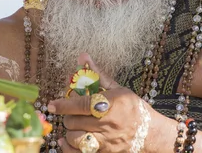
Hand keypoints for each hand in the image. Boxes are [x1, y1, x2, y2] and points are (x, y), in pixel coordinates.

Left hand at [48, 53, 173, 152]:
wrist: (149, 133)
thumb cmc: (132, 108)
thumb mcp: (118, 89)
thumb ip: (98, 74)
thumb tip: (83, 57)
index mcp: (111, 104)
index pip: (82, 104)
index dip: (64, 104)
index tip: (52, 104)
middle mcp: (108, 123)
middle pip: (74, 121)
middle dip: (68, 116)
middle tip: (71, 113)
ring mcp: (105, 141)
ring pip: (74, 138)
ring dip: (70, 131)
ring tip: (74, 125)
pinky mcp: (103, 152)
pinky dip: (68, 148)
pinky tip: (66, 141)